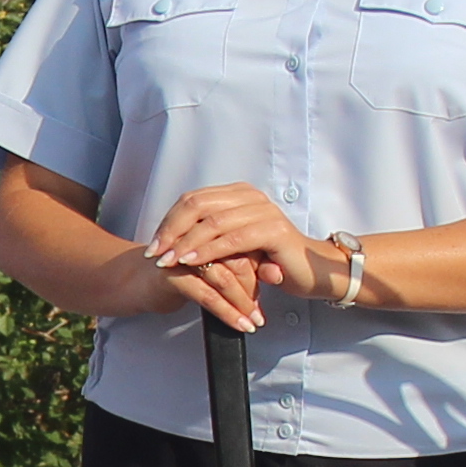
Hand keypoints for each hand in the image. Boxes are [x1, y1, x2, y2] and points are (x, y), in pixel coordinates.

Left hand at [140, 183, 312, 329]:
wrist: (311, 271)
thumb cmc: (270, 260)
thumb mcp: (234, 246)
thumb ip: (209, 236)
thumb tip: (170, 241)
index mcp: (238, 194)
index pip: (193, 199)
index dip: (169, 221)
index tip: (153, 244)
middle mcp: (250, 197)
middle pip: (198, 206)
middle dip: (172, 230)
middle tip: (155, 253)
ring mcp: (263, 211)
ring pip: (213, 222)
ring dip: (186, 243)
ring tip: (168, 260)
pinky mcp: (273, 230)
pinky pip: (233, 239)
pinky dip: (209, 251)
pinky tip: (192, 262)